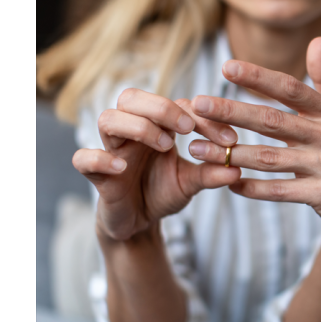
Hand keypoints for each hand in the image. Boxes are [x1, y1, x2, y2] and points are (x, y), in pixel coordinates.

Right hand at [72, 89, 241, 241]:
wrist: (138, 224)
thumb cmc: (162, 193)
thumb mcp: (191, 183)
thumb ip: (210, 174)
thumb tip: (237, 169)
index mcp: (157, 126)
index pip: (175, 105)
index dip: (203, 117)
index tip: (229, 139)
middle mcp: (131, 132)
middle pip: (131, 97)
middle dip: (161, 107)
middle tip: (188, 128)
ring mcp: (111, 151)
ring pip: (108, 119)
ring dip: (138, 127)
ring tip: (165, 146)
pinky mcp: (97, 175)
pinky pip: (83, 159)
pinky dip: (100, 158)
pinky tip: (122, 167)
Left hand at [187, 37, 320, 238]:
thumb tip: (317, 40)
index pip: (291, 89)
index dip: (259, 78)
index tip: (226, 67)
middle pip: (274, 121)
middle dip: (233, 112)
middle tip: (198, 104)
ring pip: (271, 158)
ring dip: (231, 154)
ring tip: (198, 149)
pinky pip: (280, 190)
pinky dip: (253, 188)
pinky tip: (228, 182)